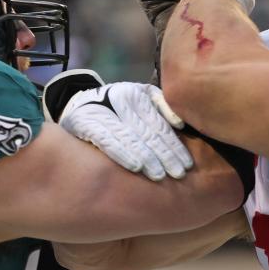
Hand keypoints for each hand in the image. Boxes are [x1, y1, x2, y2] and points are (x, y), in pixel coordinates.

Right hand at [58, 82, 192, 180]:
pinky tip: (136, 167)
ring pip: (130, 137)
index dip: (174, 145)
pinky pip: (107, 141)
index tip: (187, 164)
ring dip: (147, 158)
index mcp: (139, 94)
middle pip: (148, 133)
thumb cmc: (120, 106)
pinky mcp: (85, 123)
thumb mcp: (142, 98)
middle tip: (178, 174)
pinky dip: (123, 154)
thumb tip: (180, 125)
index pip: (160, 125)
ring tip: (160, 175)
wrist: (81, 104)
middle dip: (165, 155)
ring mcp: (103, 111)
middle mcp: (121, 99)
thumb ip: (162, 108)